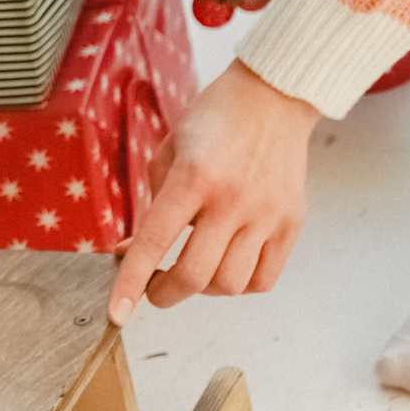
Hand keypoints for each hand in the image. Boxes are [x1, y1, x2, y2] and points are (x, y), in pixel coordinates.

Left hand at [110, 60, 316, 323]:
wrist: (274, 96)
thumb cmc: (215, 120)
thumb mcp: (169, 152)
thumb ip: (151, 205)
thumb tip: (130, 253)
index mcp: (193, 177)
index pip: (155, 243)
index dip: (131, 283)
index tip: (118, 314)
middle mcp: (231, 200)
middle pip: (194, 276)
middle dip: (164, 294)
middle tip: (156, 289)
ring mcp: (266, 214)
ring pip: (229, 285)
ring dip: (203, 289)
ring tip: (196, 268)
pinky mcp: (291, 223)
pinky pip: (263, 279)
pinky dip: (240, 285)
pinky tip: (228, 265)